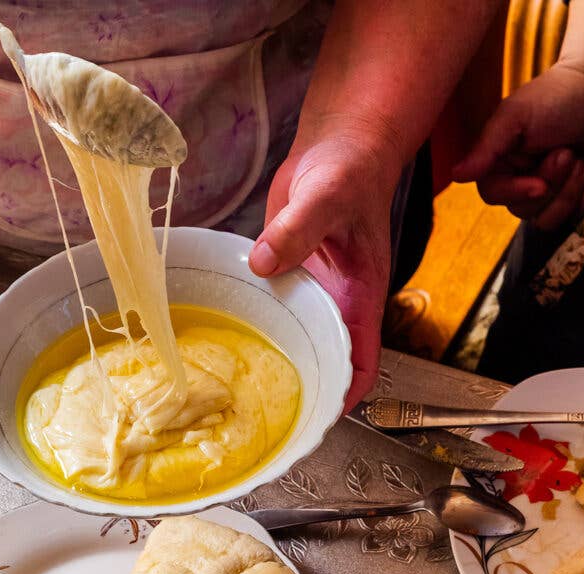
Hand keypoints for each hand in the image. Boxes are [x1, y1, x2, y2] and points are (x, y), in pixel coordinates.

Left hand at [251, 129, 399, 410]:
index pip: (361, 362)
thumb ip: (298, 230)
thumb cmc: (350, 169)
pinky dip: (251, 321)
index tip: (316, 420)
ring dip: (273, 358)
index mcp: (359, 296)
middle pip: (323, 361)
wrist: (339, 144)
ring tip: (233, 390)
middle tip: (259, 417)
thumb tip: (263, 264)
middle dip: (301, 390)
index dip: (344, 395)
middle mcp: (335, 301)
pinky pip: (269, 306)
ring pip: (293, 337)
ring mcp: (309, 289)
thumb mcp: (328, 196)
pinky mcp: (285, 272)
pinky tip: (222, 334)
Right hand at [453, 62, 583, 228]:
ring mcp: (550, 189)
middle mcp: (522, 178)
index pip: (494, 195)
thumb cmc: (558, 96)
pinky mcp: (577, 194)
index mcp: (501, 160)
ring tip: (577, 157)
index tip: (540, 183)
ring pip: (549, 218)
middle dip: (551, 184)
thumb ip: (486, 148)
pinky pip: (576, 214)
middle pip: (524, 210)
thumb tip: (456, 175)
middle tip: (565, 152)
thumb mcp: (515, 116)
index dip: (516, 193)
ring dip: (570, 189)